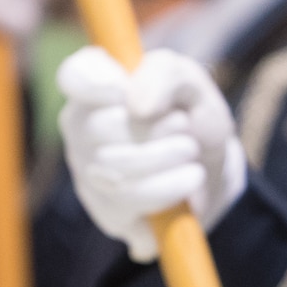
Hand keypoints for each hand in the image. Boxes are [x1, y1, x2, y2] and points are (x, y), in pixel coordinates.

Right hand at [57, 46, 247, 261]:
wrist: (212, 165)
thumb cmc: (192, 115)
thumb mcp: (191, 83)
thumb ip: (164, 76)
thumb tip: (137, 106)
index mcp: (95, 85)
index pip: (73, 76)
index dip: (95, 83)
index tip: (124, 90)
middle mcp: (80, 128)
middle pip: (99, 128)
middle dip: (155, 128)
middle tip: (184, 125)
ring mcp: (87, 172)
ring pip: (113, 170)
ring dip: (167, 158)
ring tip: (191, 151)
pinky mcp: (106, 211)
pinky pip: (128, 204)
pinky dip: (169, 189)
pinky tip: (188, 180)